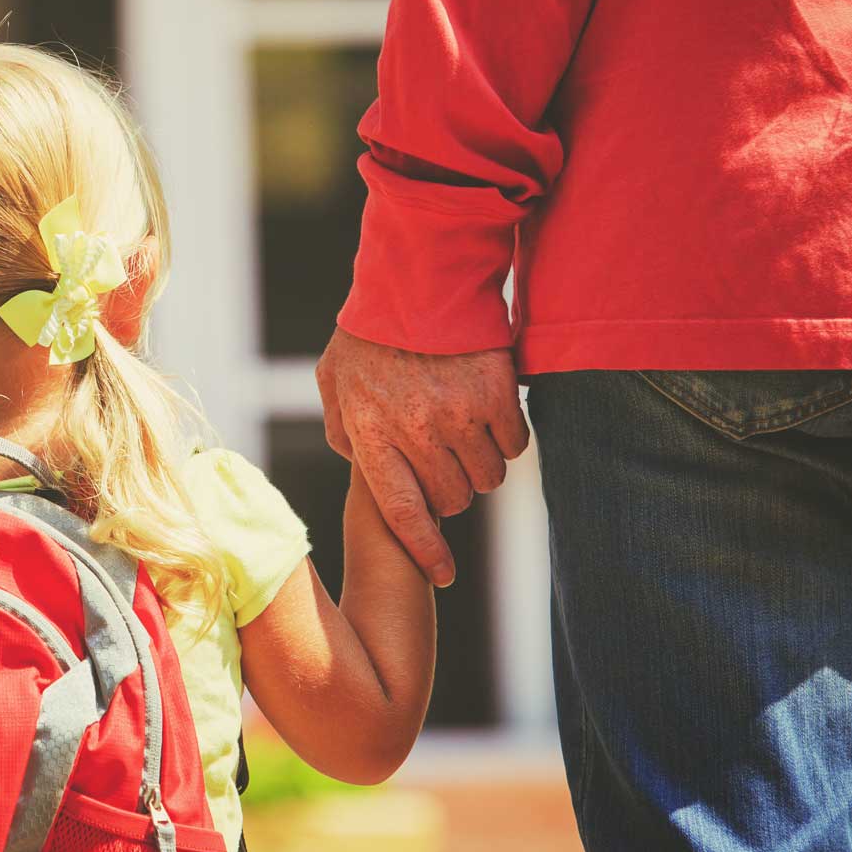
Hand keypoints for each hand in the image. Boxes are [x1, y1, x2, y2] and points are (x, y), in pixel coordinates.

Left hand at [315, 328, 528, 586]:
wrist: (419, 275)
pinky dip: (508, 438)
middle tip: (444, 461)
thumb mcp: (335, 379)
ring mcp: (459, 415)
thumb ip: (341, 427)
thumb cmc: (371, 330)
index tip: (444, 576)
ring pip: (488, 478)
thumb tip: (356, 463)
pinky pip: (516, 445)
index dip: (425, 552)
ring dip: (481, 465)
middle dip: (450, 491)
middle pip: (452, 500)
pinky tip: (491, 413)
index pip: (402, 514)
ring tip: (465, 431)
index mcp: (372, 434)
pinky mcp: (497, 395)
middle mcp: (416, 432)